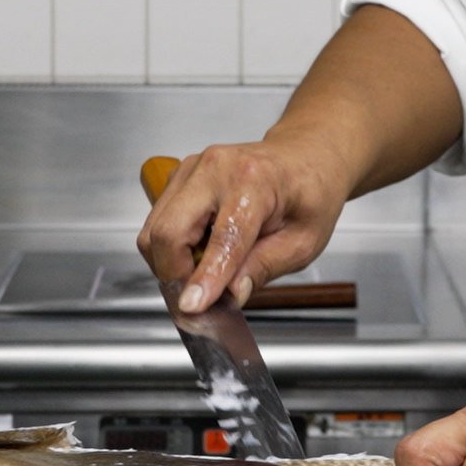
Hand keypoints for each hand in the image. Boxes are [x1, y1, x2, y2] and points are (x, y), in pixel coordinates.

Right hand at [136, 137, 355, 312]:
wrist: (304, 157)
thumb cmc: (309, 193)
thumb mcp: (303, 242)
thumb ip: (263, 268)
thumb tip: (228, 295)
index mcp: (255, 181)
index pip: (222, 238)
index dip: (204, 278)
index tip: (192, 307)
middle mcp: (215, 169)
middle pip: (168, 232)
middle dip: (175, 275)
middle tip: (199, 299)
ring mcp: (191, 170)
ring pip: (155, 230)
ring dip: (173, 262)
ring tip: (208, 270)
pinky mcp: (178, 178)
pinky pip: (159, 222)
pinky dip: (173, 247)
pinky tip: (202, 249)